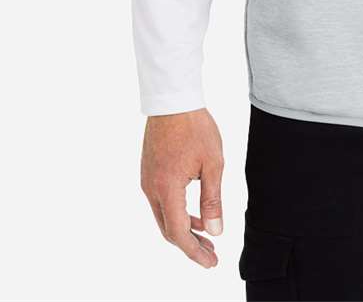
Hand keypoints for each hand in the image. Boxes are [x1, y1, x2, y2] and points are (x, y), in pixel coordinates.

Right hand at [140, 107, 224, 267]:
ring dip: (184, 229)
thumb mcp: (212, 163)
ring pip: (164, 216)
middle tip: (211, 254)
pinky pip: (161, 202)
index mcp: (167, 189)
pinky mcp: (148, 172)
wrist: (172, 100)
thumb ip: (212, 199)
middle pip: (168, 229)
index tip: (211, 262)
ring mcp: (147, 180)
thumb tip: (215, 231)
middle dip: (190, 245)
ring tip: (206, 235)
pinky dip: (177, 213)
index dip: (194, 252)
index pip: (178, 233)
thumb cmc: (195, 128)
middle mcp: (151, 189)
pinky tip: (193, 212)